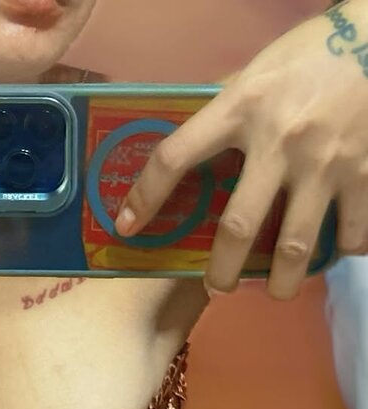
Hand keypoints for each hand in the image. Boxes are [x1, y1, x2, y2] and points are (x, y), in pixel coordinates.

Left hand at [113, 0, 367, 300]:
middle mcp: (279, 140)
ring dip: (282, 281)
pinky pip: (351, 230)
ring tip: (277, 289)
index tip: (129, 226)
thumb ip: (226, 111)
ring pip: (295, 245)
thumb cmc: (309, 55)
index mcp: (241, 108)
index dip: (145, 196)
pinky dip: (344, 247)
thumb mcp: (256, 73)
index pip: (176, 157)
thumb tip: (189, 146)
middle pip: (238, 226)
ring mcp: (324, 161)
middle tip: (217, 286)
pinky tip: (335, 249)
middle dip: (223, 270)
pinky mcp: (365, 172)